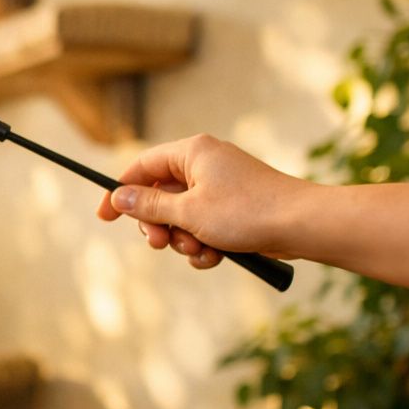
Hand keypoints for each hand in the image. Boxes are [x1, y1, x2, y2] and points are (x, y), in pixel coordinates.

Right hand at [95, 135, 311, 268]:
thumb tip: (119, 197)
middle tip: (160, 244)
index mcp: (192, 152)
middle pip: (159, 195)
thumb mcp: (188, 212)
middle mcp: (205, 164)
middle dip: (158, 225)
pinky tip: (216, 256)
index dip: (119, 192)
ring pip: (181, 216)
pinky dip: (204, 243)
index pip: (141, 166)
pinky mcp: (234, 208)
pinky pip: (203, 226)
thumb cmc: (248, 211)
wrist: (304, 225)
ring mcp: (221, 186)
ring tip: (199, 250)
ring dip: (183, 239)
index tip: (104, 218)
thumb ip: (149, 205)